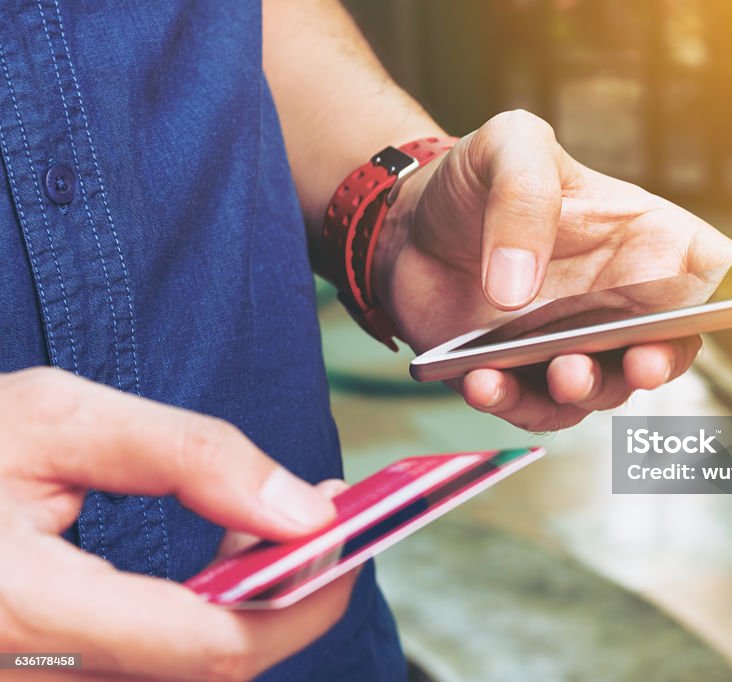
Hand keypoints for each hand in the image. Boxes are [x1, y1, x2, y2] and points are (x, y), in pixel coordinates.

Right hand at [0, 368, 352, 681]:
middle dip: (291, 598)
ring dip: (252, 610)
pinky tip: (217, 566)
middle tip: (323, 517)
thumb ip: (188, 456)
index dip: (303, 598)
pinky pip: (152, 671)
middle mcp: (28, 681)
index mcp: (24, 614)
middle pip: (213, 672)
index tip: (352, 533)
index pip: (213, 647)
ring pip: (187, 678)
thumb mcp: (58, 418)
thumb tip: (304, 510)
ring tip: (268, 531)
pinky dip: (207, 623)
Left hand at [374, 110, 731, 430]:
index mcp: (640, 239)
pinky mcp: (521, 376)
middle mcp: (618, 300)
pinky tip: (481, 381)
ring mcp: (572, 344)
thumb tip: (520, 293)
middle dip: (664, 360)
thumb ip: (524, 199)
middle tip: (640, 360)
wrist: (406, 222)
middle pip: (670, 344)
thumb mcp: (508, 144)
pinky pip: (534, 407)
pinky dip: (512, 403)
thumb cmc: (474, 176)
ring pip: (605, 388)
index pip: (715, 268)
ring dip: (587, 389)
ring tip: (556, 370)